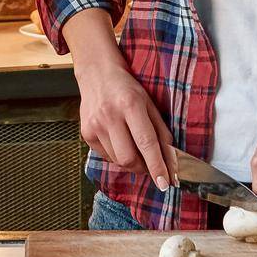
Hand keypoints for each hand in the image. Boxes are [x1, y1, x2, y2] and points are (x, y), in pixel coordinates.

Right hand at [73, 56, 177, 191]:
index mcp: (130, 105)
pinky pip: (105, 156)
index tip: (165, 183)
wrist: (96, 73)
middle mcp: (110, 116)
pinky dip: (117, 156)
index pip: (146, 143)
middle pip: (128, 158)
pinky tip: (120, 142)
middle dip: (143, 168)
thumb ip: (160, 131)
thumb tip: (171, 160)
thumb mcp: (149, 103)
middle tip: (151, 167)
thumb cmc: (127, 88)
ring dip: (130, 162)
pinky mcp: (85, 133)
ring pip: (117, 160)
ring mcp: (94, 125)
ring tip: (135, 149)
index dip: (157, 166)